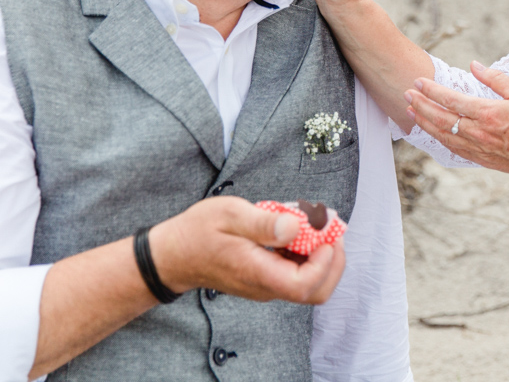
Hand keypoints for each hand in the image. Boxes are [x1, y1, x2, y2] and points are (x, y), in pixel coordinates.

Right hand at [148, 196, 344, 304]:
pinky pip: (297, 273)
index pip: (304, 285)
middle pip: (316, 291)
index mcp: (258, 273)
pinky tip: (299, 229)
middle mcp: (266, 286)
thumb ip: (265, 223)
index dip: (325, 263)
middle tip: (331, 229)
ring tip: (315, 223)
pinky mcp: (267, 278)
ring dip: (322, 255)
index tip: (325, 234)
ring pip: (311, 283)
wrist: (175, 254)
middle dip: (333, 261)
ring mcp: (267, 285)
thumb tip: (297, 227)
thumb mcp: (230, 216)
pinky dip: (308, 253)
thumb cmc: (199, 232)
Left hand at [405, 61, 508, 183]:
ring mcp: (477, 147)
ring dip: (424, 122)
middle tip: (406, 94)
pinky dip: (436, 138)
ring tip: (410, 111)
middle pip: (441, 118)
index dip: (432, 91)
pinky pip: (451, 148)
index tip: (419, 82)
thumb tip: (474, 65)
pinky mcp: (479, 159)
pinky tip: (428, 130)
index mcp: (489, 113)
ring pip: (442, 135)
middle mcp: (479, 132)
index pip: (453, 100)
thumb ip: (496, 78)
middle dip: (421, 105)